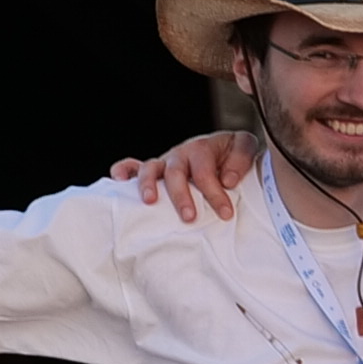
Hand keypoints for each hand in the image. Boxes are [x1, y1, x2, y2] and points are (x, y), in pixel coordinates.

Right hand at [110, 131, 259, 220]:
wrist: (224, 146)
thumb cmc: (232, 153)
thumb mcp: (243, 148)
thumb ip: (241, 159)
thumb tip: (228, 180)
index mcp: (202, 149)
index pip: (205, 172)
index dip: (214, 193)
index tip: (225, 213)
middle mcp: (180, 155)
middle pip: (175, 173)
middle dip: (181, 196)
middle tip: (189, 217)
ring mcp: (164, 162)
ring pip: (150, 169)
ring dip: (148, 185)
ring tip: (151, 202)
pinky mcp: (153, 170)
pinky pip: (130, 166)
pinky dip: (122, 171)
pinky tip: (118, 182)